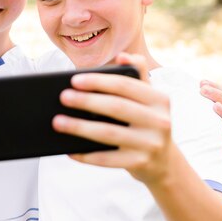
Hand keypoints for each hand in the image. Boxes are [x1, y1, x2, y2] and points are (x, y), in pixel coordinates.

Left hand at [52, 53, 173, 184]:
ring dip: (80, 127)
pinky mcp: (139, 163)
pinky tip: (69, 150)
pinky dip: (86, 155)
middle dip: (86, 101)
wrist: (163, 162)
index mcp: (160, 100)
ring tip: (57, 122)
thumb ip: (136, 74)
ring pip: (109, 134)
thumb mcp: (148, 99)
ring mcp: (151, 144)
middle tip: (62, 97)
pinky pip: (107, 159)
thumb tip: (122, 57)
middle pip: (117, 107)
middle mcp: (160, 121)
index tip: (74, 80)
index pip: (126, 85)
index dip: (99, 82)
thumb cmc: (147, 122)